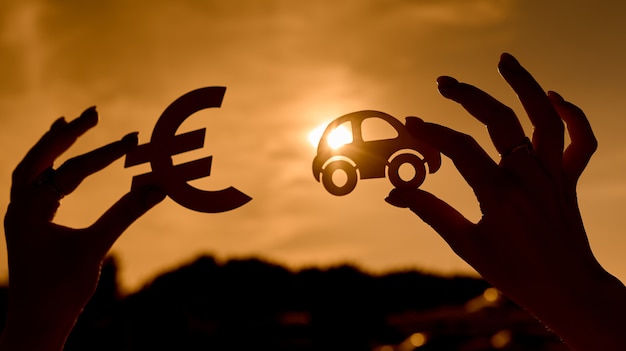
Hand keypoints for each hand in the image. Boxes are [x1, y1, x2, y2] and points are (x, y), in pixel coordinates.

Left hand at [1, 107, 164, 350]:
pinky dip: (50, 169)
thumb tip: (158, 188)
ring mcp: (21, 217)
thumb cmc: (60, 291)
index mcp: (29, 210)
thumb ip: (126, 214)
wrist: (34, 326)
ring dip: (52, 147)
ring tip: (69, 124)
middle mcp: (18, 208)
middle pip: (39, 158)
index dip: (104, 155)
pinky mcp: (29, 226)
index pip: (71, 172)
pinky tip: (63, 164)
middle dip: (66, 135)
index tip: (134, 141)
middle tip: (93, 112)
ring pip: (32, 170)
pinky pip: (35, 187)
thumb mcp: (95, 249)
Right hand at [386, 53, 625, 349]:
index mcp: (500, 195)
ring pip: (543, 118)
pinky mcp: (568, 179)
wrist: (568, 290)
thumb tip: (393, 193)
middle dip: (467, 95)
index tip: (411, 122)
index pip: (460, 149)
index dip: (431, 132)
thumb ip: (430, 211)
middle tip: (443, 82)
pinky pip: (579, 141)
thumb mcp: (466, 245)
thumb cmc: (515, 272)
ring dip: (525, 84)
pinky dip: (571, 115)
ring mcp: (553, 175)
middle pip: (499, 120)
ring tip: (504, 60)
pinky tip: (553, 98)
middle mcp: (529, 177)